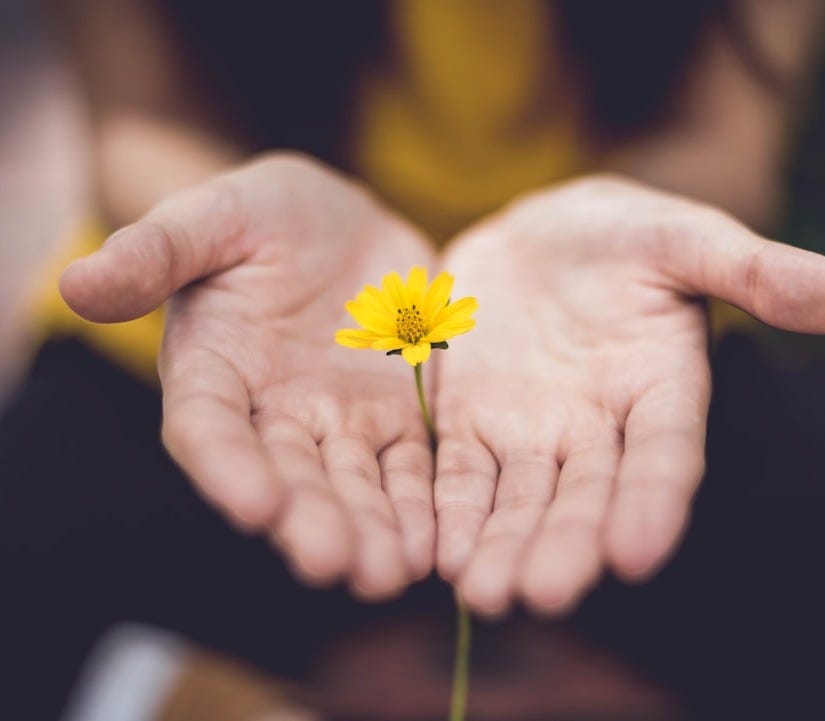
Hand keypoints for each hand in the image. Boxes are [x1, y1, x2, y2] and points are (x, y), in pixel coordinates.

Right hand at [60, 154, 435, 598]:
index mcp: (214, 371)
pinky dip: (421, 505)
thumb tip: (76, 282)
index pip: (209, 428)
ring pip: (354, 484)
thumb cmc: (264, 215)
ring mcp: (339, 422)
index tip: (255, 505)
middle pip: (288, 475)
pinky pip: (410, 467)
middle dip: (310, 520)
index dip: (227, 467)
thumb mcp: (214, 216)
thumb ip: (157, 251)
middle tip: (334, 563)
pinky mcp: (396, 418)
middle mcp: (272, 413)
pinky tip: (437, 544)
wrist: (342, 223)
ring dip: (371, 530)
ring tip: (390, 573)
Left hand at [433, 176, 824, 615]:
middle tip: (544, 594)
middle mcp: (598, 428)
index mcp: (661, 388)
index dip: (654, 500)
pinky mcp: (470, 424)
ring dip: (503, 546)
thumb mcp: (684, 238)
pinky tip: (438, 554)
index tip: (637, 553)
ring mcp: (532, 432)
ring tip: (483, 594)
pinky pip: (459, 475)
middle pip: (586, 495)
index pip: (665, 454)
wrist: (537, 236)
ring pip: (520, 500)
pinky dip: (451, 512)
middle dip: (566, 544)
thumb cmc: (622, 234)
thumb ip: (756, 270)